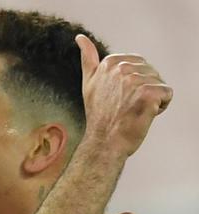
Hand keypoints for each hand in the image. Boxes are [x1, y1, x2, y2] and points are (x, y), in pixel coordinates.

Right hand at [77, 34, 172, 157]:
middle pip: (151, 73)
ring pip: (159, 84)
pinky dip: (160, 107)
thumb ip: (87, 58)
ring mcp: (135, 80)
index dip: (132, 83)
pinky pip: (167, 95)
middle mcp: (122, 68)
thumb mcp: (89, 83)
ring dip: (151, 100)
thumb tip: (80, 37)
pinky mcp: (149, 93)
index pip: (139, 65)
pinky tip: (142, 115)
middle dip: (143, 90)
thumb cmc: (99, 117)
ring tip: (132, 111)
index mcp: (110, 63)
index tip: (117, 97)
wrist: (104, 143)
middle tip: (124, 107)